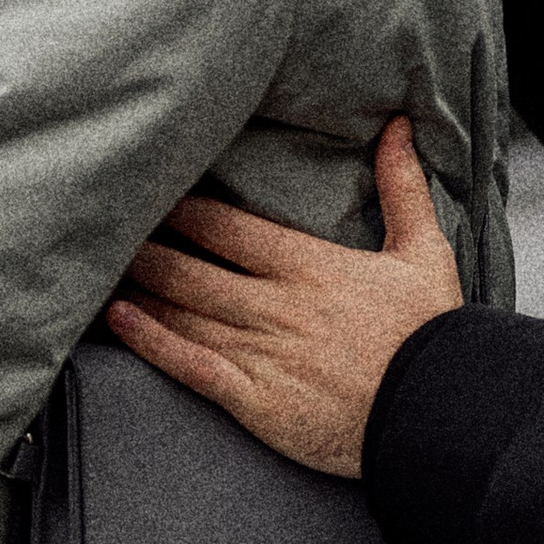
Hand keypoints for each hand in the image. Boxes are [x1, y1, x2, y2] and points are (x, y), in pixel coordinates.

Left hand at [107, 116, 462, 477]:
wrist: (441, 416)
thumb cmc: (434, 335)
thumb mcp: (425, 252)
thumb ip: (403, 187)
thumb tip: (397, 128)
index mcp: (312, 267)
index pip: (228, 228)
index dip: (183, 210)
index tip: (153, 193)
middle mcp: (279, 306)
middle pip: (193, 268)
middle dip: (146, 246)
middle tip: (107, 228)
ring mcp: (263, 354)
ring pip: (184, 313)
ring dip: (141, 289)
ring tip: (101, 271)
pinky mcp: (256, 401)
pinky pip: (191, 366)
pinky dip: (151, 342)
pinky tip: (120, 322)